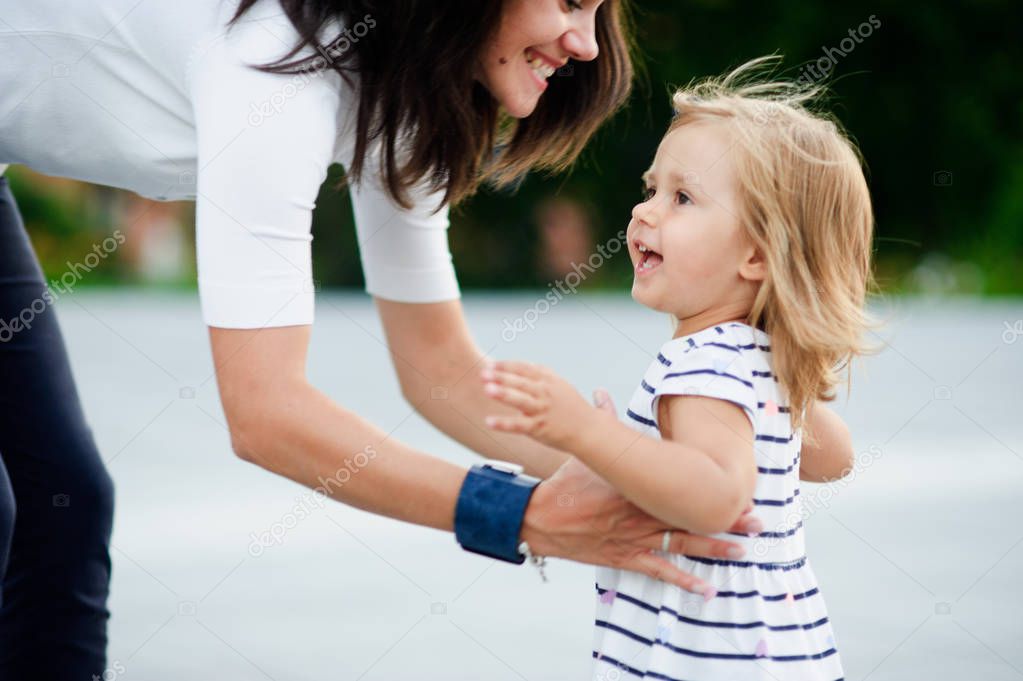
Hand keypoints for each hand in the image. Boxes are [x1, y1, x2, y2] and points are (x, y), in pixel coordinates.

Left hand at [481, 360, 594, 451]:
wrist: (590, 430)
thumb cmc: (573, 407)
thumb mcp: (560, 384)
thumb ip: (542, 374)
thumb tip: (524, 365)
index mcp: (549, 381)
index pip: (525, 369)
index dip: (507, 366)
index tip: (491, 364)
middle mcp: (545, 393)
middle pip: (521, 382)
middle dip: (501, 376)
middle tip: (483, 372)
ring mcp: (542, 410)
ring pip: (520, 400)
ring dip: (503, 393)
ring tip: (486, 389)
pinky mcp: (540, 428)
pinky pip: (519, 425)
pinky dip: (504, 423)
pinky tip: (488, 422)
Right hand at [518, 387, 762, 594]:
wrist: (540, 518)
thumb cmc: (564, 484)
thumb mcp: (586, 455)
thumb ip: (601, 423)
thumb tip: (599, 393)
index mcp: (636, 486)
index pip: (681, 488)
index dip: (711, 490)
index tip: (740, 487)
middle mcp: (641, 513)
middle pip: (690, 517)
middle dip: (725, 520)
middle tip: (758, 521)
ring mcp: (634, 539)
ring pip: (681, 545)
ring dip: (713, 550)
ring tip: (743, 552)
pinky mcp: (624, 558)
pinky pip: (659, 572)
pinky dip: (683, 581)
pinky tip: (706, 591)